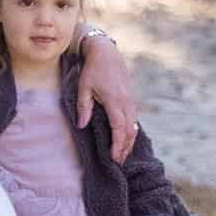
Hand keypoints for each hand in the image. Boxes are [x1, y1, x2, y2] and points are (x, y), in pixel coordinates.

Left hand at [75, 31, 140, 163]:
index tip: (113, 158)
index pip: (119, 128)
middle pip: (129, 130)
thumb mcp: (83, 87)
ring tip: (122, 155)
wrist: (106, 53)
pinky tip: (126, 139)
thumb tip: (81, 126)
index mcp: (114, 100)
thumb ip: (83, 107)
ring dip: (129, 141)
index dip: (117, 144)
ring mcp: (131, 100)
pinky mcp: (131, 98)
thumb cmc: (92, 69)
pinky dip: (131, 131)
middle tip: (118, 162)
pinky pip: (134, 119)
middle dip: (124, 148)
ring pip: (134, 125)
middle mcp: (126, 102)